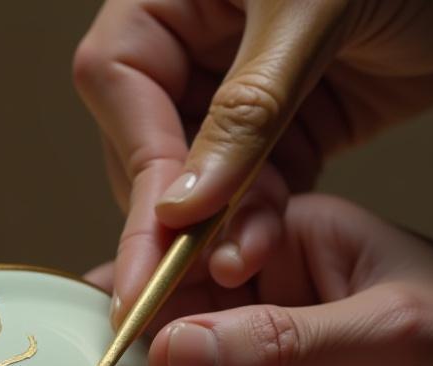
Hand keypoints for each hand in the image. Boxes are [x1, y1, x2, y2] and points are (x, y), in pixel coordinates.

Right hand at [73, 0, 432, 322]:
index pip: (118, 78)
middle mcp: (190, 44)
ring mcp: (231, 97)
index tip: (156, 232)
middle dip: (174, 211)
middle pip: (145, 141)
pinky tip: (261, 253)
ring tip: (242, 266)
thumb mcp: (313, 17)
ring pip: (196, 181)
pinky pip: (248, 194)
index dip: (135, 159)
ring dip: (219, 228)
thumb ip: (245, 112)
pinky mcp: (275, 137)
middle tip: (187, 273)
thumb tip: (179, 205)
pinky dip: (256, 227)